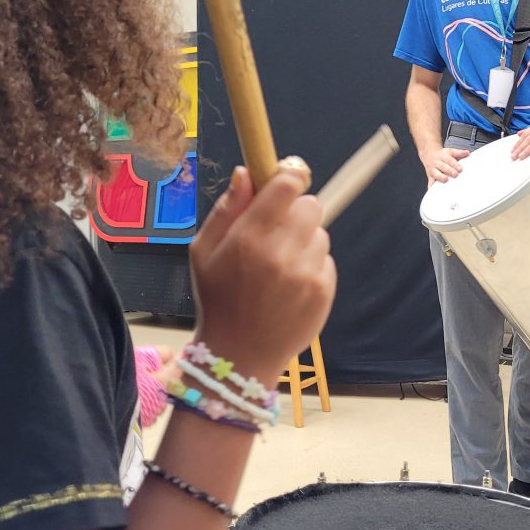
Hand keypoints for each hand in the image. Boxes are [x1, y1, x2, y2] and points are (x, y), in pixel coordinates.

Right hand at [187, 159, 335, 385]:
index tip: (286, 178)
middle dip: (296, 212)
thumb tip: (246, 172)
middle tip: (278, 231)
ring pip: (320, 234)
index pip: (287, 185)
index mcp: (249, 238)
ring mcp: (306, 274)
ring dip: (304, 242)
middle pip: (311, 205)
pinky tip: (290, 287)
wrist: (238, 357)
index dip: (289, 175)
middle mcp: (281, 253)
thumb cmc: (218, 300)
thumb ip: (227, 209)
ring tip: (281, 266)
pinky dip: (312, 267)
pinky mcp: (323, 292)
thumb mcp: (203, 251)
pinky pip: (326, 261)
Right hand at [421, 145, 470, 186]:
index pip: (449, 160)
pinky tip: (433, 189)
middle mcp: (437, 162)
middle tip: (455, 174)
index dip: (455, 164)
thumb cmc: (442, 155)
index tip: (460, 169)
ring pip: (436, 173)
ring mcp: (433, 169)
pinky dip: (431, 185)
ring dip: (440, 177)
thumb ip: (459, 153)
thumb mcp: (450, 152)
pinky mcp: (430, 175)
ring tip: (445, 180)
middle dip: (449, 170)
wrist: (429, 154)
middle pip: (443, 166)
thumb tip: (467, 153)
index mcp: (443, 156)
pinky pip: (430, 181)